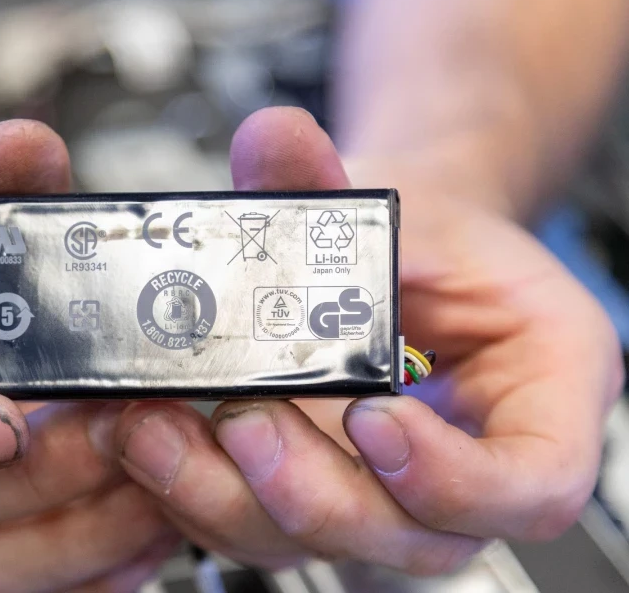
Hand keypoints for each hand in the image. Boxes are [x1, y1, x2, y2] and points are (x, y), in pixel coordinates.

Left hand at [105, 107, 623, 573]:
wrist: (401, 259)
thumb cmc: (429, 241)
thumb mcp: (401, 204)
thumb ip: (330, 183)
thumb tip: (271, 139)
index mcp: (537, 402)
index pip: (529, 487)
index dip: (450, 478)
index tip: (371, 417)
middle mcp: (463, 469)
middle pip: (407, 539)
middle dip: (311, 492)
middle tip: (242, 421)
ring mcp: (381, 494)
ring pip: (315, 544)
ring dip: (226, 498)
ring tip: (156, 428)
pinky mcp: (311, 492)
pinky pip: (257, 523)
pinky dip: (195, 492)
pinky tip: (146, 438)